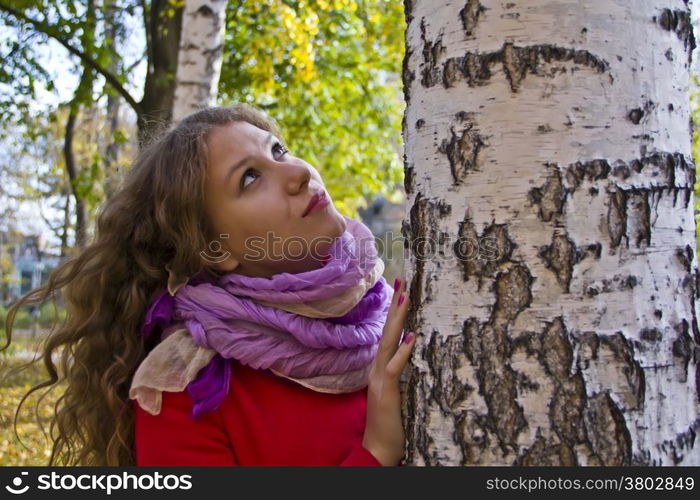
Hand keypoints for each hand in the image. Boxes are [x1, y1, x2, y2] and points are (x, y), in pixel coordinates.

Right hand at [362, 277, 415, 465]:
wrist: (378, 447)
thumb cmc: (389, 421)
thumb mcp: (394, 390)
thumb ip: (397, 369)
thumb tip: (408, 346)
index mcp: (380, 367)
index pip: (388, 333)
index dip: (394, 312)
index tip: (401, 290)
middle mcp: (377, 368)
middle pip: (386, 331)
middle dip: (395, 305)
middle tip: (402, 281)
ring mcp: (380, 378)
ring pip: (388, 342)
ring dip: (397, 319)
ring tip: (405, 296)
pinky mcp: (386, 391)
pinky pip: (395, 367)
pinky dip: (403, 351)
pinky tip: (412, 337)